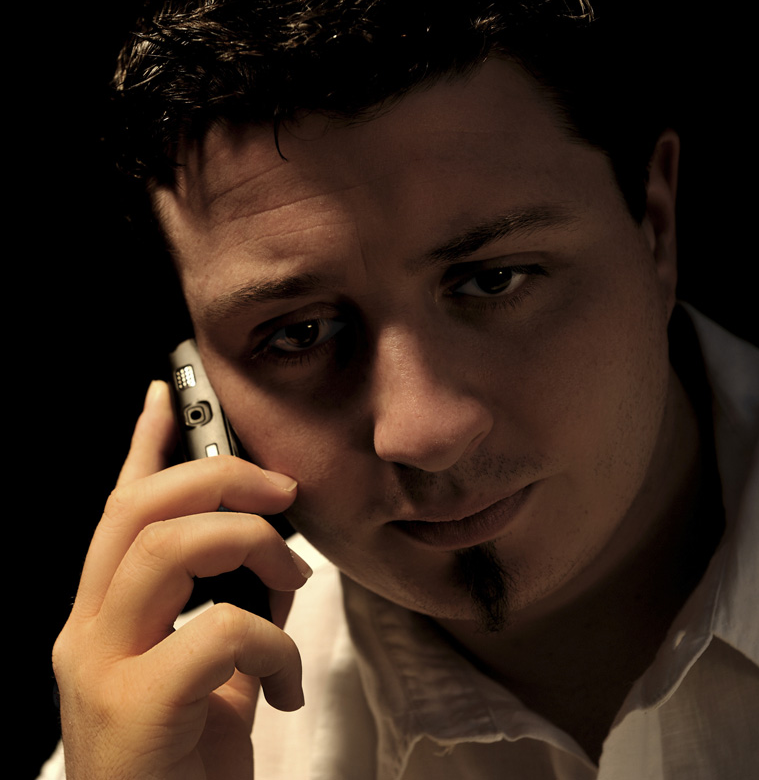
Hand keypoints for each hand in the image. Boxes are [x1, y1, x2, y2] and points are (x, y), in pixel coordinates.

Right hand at [52, 381, 309, 779]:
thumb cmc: (184, 763)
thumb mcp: (208, 673)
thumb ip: (226, 609)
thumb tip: (273, 561)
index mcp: (103, 616)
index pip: (118, 508)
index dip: (144, 443)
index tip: (168, 395)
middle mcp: (86, 631)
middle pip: (142, 508)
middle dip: (224, 479)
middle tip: (283, 491)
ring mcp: (100, 669)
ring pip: (170, 547)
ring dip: (252, 544)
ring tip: (294, 580)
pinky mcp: (133, 711)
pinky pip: (218, 632)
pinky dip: (272, 644)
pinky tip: (284, 687)